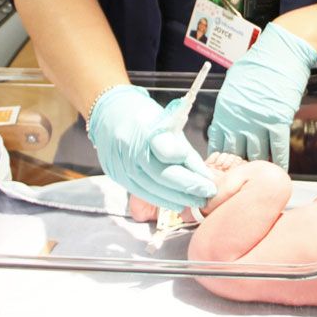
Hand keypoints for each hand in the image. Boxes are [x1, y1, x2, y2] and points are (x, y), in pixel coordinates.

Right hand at [87, 85, 216, 211]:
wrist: (108, 113)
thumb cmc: (141, 115)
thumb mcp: (165, 121)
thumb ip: (182, 147)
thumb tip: (202, 173)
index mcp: (144, 128)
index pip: (167, 150)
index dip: (188, 163)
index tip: (206, 175)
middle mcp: (130, 148)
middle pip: (161, 174)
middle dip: (188, 187)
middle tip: (208, 193)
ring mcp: (121, 164)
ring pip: (152, 188)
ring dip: (177, 198)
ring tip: (197, 200)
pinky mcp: (117, 175)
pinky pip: (142, 193)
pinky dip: (161, 200)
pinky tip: (177, 203)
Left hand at [208, 23, 316, 167]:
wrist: (281, 53)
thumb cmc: (257, 66)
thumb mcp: (233, 85)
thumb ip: (229, 108)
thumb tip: (225, 127)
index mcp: (224, 111)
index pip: (217, 144)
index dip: (221, 159)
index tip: (226, 167)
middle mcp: (238, 119)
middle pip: (235, 154)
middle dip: (238, 166)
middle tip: (244, 175)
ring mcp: (258, 122)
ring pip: (256, 155)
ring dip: (259, 165)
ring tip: (261, 173)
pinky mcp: (278, 122)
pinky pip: (278, 149)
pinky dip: (279, 162)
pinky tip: (279, 170)